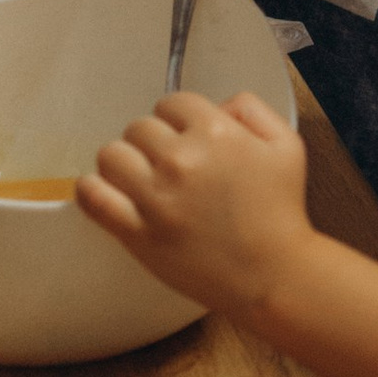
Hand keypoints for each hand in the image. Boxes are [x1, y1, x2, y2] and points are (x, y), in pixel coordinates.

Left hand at [77, 90, 313, 316]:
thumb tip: (218, 105)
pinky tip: (103, 190)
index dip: (178, 119)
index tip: (184, 137)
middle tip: (168, 165)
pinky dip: (91, 189)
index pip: (172, 102)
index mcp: (216, 133)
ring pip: (111, 155)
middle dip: (153, 142)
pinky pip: (94, 196)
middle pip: (139, 127)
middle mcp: (182, 159)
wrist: (273, 274)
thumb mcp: (286, 146)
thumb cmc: (280, 213)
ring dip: (123, 162)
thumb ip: (252, 109)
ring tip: (139, 179)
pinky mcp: (138, 232)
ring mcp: (156, 197)